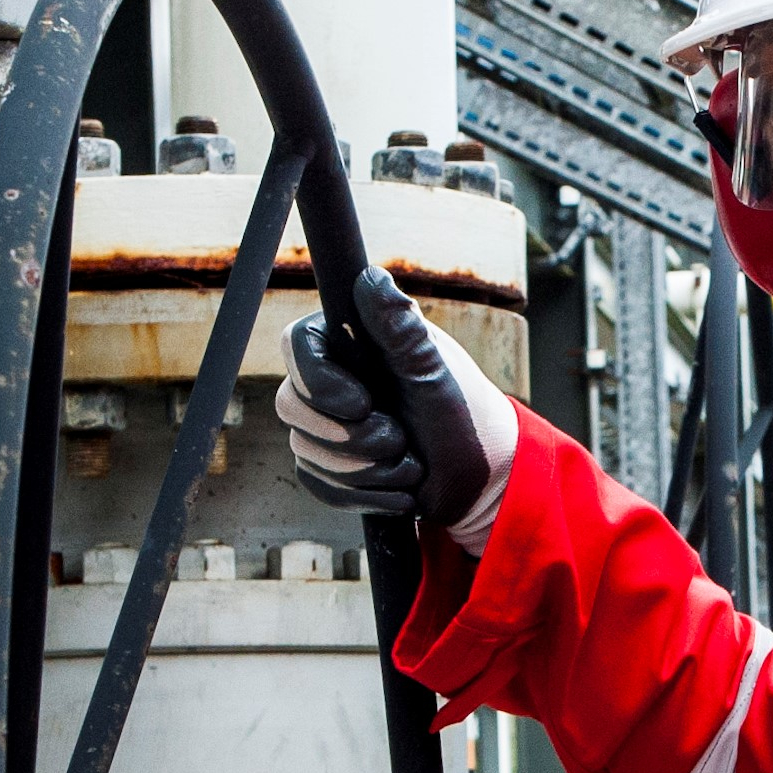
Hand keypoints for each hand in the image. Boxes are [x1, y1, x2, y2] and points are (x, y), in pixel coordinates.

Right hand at [277, 268, 518, 551]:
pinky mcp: (331, 466)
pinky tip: (400, 490)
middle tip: (400, 439)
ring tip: (410, 465)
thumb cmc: (467, 418)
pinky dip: (363, 495)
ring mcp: (329, 424)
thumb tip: (371, 277)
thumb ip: (401, 329)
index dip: (317, 379)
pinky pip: (318, 484)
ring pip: (305, 450)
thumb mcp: (435, 372)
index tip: (360, 404)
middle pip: (290, 403)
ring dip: (366, 470)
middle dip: (350, 437)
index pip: (297, 345)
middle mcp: (336, 378)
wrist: (482, 482)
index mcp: (355, 343)